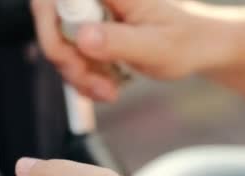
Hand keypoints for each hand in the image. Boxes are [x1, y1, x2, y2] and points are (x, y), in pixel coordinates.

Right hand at [32, 0, 228, 100]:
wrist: (195, 48)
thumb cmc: (184, 41)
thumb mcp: (157, 46)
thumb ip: (119, 41)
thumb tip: (83, 37)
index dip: (49, 22)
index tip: (70, 55)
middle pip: (49, 19)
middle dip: (65, 58)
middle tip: (94, 85)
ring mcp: (88, 15)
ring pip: (57, 43)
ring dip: (77, 75)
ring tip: (109, 91)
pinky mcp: (86, 33)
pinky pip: (69, 57)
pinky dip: (83, 79)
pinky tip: (106, 87)